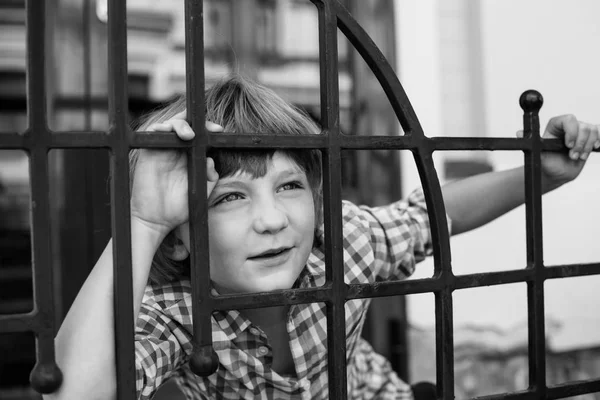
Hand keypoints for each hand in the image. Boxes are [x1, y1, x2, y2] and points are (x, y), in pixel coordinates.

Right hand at [130, 111, 222, 234]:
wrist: (156, 221)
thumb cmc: (178, 209)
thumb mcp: (201, 193)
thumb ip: (210, 178)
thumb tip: (210, 160)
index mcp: (190, 158)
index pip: (200, 136)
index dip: (208, 130)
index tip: (219, 131)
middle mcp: (177, 152)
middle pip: (186, 126)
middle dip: (198, 122)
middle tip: (209, 128)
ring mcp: (162, 151)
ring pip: (170, 125)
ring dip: (180, 124)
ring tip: (190, 134)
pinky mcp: (148, 153)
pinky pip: (152, 134)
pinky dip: (160, 128)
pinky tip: (168, 132)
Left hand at [518, 115, 598, 188]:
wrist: (556, 172)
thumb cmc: (546, 162)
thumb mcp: (538, 154)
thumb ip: (532, 143)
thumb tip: (518, 133)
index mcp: (555, 126)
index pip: (568, 119)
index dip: (571, 130)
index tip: (568, 145)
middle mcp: (569, 126)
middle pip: (583, 126)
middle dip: (579, 143)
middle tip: (572, 156)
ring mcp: (581, 132)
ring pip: (592, 130)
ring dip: (586, 146)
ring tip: (577, 157)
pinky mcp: (590, 139)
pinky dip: (598, 142)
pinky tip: (592, 149)